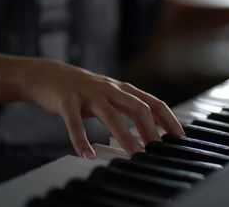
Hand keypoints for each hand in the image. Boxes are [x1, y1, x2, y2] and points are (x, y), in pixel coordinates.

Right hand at [23, 58, 184, 157]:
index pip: (153, 103)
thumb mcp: (112, 94)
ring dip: (124, 136)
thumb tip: (151, 128)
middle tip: (158, 149)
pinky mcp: (68, 102)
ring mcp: (89, 95)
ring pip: (111, 115)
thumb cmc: (85, 88)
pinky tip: (87, 154)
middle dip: (151, 129)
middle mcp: (110, 90)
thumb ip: (130, 108)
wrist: (49, 74)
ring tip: (134, 153)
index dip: (168, 119)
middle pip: (138, 107)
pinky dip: (81, 140)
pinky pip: (75, 123)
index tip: (178, 136)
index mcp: (123, 89)